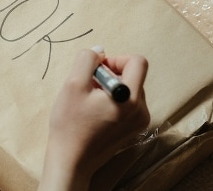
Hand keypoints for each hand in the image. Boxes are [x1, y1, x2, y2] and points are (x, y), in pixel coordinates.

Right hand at [38, 47, 149, 190]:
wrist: (71, 161)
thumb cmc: (70, 125)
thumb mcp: (73, 84)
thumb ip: (87, 60)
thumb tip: (100, 52)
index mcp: (130, 98)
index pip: (137, 62)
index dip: (116, 59)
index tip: (98, 69)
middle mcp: (141, 110)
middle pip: (133, 76)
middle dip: (111, 74)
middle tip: (89, 86)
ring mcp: (139, 122)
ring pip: (129, 89)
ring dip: (110, 88)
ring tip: (90, 101)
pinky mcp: (132, 130)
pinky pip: (127, 104)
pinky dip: (112, 101)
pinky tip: (95, 111)